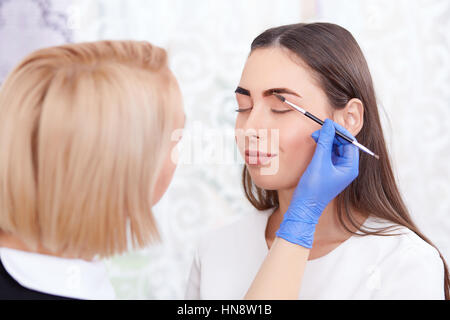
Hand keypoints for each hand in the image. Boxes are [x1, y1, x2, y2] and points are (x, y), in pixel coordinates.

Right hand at [275, 119, 359, 247]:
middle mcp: (346, 168)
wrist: (303, 207)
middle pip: (343, 144)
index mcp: (350, 167)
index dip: (339, 132)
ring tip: (314, 137)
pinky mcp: (328, 171)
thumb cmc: (313, 188)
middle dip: (331, 135)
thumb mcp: (319, 162)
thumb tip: (328, 125)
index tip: (327, 124)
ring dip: (325, 140)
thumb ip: (324, 142)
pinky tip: (314, 144)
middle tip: (318, 130)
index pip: (350, 142)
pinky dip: (322, 147)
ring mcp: (337, 170)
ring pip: (334, 148)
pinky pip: (328, 154)